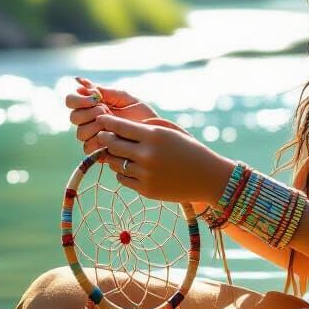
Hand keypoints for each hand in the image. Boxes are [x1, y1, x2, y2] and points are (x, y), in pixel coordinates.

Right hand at [67, 76, 156, 153]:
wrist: (155, 132)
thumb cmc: (142, 114)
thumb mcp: (125, 98)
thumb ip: (104, 91)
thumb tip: (79, 80)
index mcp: (93, 107)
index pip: (71, 101)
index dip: (77, 100)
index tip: (94, 99)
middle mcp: (89, 122)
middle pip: (74, 117)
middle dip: (89, 113)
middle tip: (106, 111)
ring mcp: (93, 137)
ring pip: (80, 133)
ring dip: (95, 127)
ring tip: (112, 125)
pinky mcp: (99, 152)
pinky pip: (89, 148)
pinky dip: (99, 141)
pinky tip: (112, 136)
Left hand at [92, 113, 234, 205]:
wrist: (208, 177)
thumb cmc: (190, 150)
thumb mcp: (172, 131)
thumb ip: (147, 126)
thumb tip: (120, 127)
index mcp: (154, 136)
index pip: (120, 126)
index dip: (106, 122)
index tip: (100, 119)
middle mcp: (147, 155)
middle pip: (112, 144)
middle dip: (105, 138)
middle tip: (103, 136)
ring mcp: (145, 174)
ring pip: (114, 163)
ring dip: (113, 156)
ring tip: (117, 152)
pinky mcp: (146, 190)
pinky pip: (122, 179)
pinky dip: (122, 172)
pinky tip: (130, 167)